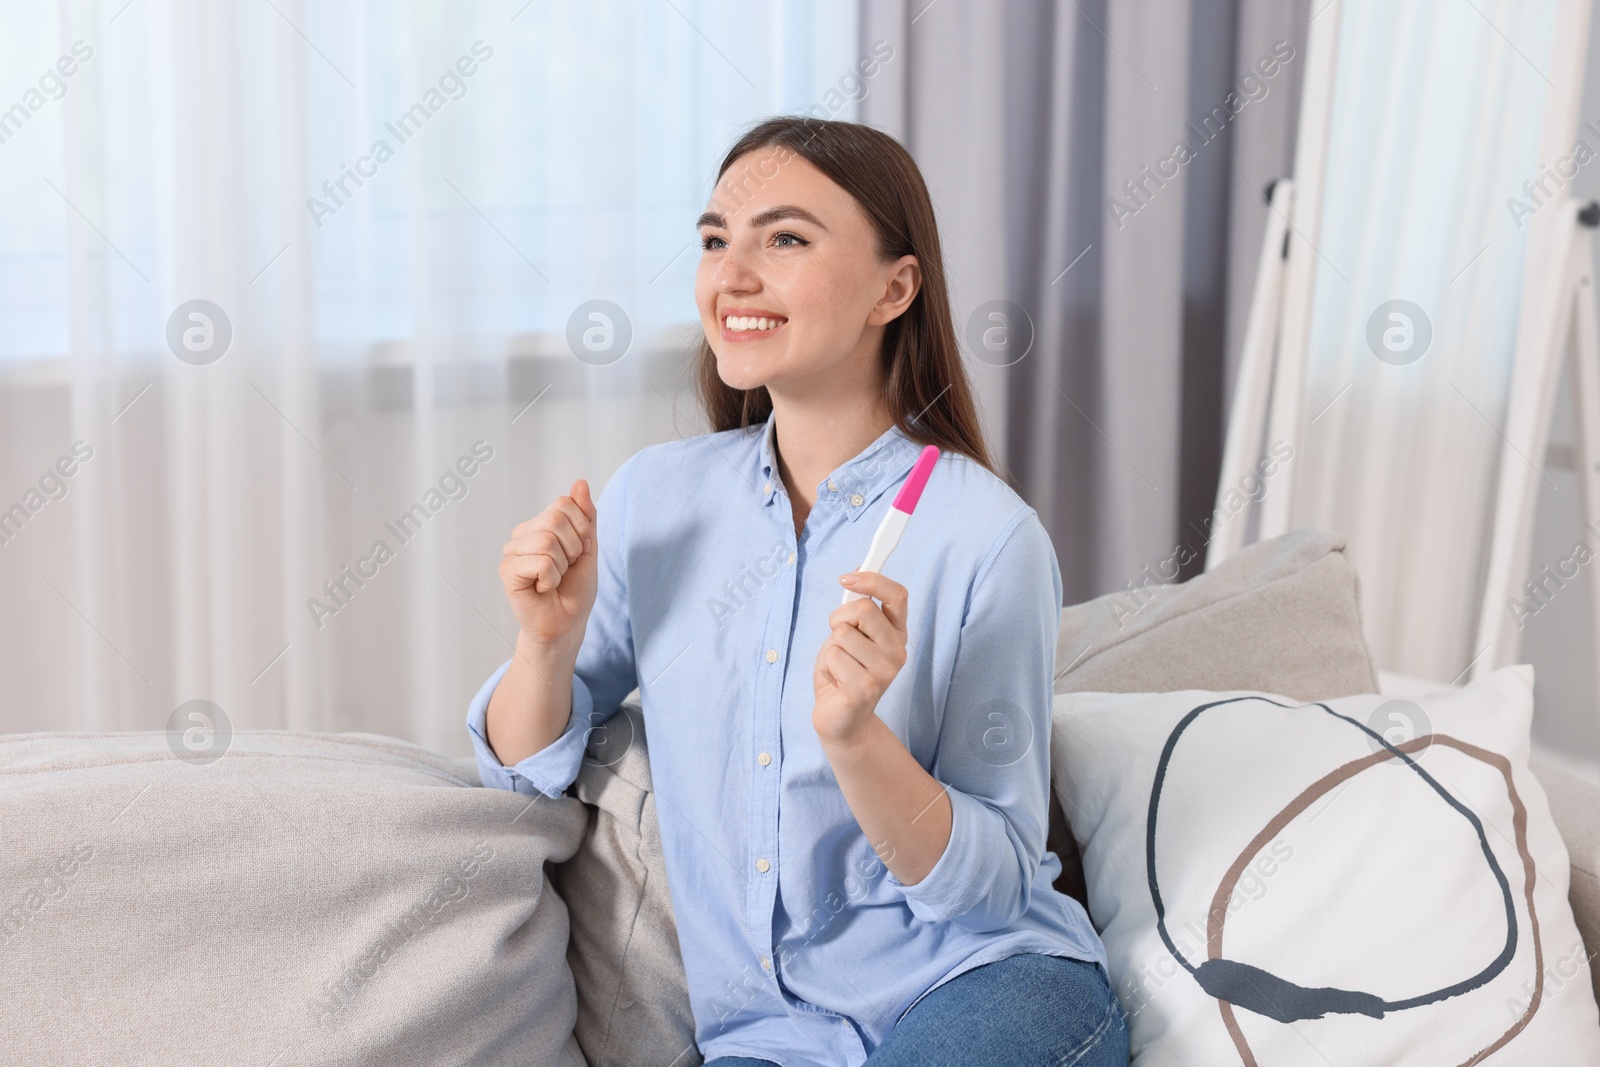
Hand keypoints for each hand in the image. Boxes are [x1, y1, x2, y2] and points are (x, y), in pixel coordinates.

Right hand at [499, 479, 596, 651]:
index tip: (576, 554)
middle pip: (556, 520)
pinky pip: (542, 562)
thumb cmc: (574, 589)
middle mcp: (521, 534)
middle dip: (573, 549)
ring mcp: (511, 552)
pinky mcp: (507, 571)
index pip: (565, 504)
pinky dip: (551, 579)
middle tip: (564, 569)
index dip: (581, 530)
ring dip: (562, 566)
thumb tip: (580, 482)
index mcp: (539, 524)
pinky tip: (542, 588)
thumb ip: (585, 515)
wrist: (567, 623)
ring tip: (553, 580)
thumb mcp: (587, 547)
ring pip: (548, 542)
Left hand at [813, 570, 908, 746]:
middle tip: (837, 639)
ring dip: (831, 647)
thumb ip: (857, 608)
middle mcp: (898, 652)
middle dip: (839, 618)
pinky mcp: (865, 689)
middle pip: (864, 610)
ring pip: (842, 634)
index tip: (847, 578)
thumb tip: (856, 571)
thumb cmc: (843, 672)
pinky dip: (826, 666)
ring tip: (839, 667)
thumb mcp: (850, 633)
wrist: (840, 719)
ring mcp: (885, 672)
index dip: (872, 580)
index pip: (897, 595)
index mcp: (897, 634)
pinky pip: (833, 656)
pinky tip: (837, 682)